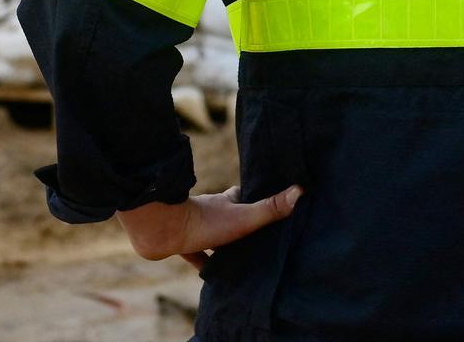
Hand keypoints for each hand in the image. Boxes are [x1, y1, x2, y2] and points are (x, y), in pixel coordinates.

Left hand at [117, 183, 302, 268]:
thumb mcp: (244, 217)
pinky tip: (210, 274)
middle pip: (232, 216)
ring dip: (224, 245)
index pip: (246, 196)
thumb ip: (270, 208)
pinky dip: (203, 262)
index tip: (272, 207)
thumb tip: (301, 190)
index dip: (258, 200)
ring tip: (240, 258)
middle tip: (258, 239)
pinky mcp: (182, 243)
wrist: (163, 231)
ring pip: (214, 236)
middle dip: (242, 225)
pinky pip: (196, 254)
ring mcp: (197, 227)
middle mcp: (214, 210)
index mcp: (228, 200)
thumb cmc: (205, 222)